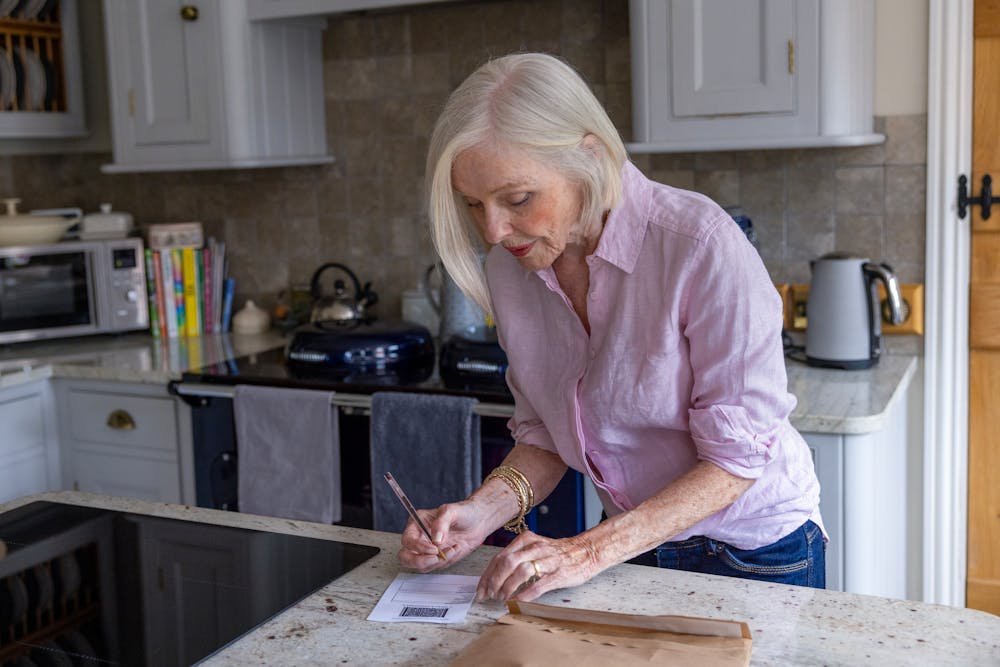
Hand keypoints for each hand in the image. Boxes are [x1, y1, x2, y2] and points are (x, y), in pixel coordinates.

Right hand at [396, 499, 491, 571]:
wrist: (478, 520)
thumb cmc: (463, 512)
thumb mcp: (452, 511)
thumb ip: (441, 523)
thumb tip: (435, 540)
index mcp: (417, 523)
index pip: (408, 540)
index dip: (418, 547)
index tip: (434, 548)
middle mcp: (419, 538)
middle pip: (405, 557)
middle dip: (419, 561)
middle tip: (436, 558)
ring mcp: (427, 550)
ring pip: (421, 565)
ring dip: (438, 561)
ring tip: (453, 548)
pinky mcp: (437, 558)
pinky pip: (436, 566)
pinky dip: (447, 561)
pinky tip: (456, 549)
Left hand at [476, 531, 601, 601]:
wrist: (587, 551)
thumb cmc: (558, 552)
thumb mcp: (535, 546)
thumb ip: (517, 555)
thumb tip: (495, 574)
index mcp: (526, 540)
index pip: (499, 557)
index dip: (487, 575)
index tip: (480, 589)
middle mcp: (535, 548)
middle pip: (506, 562)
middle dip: (493, 581)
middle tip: (488, 595)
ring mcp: (547, 560)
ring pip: (521, 571)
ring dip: (507, 587)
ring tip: (502, 598)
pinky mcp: (558, 574)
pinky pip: (539, 585)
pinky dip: (525, 594)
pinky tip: (518, 601)